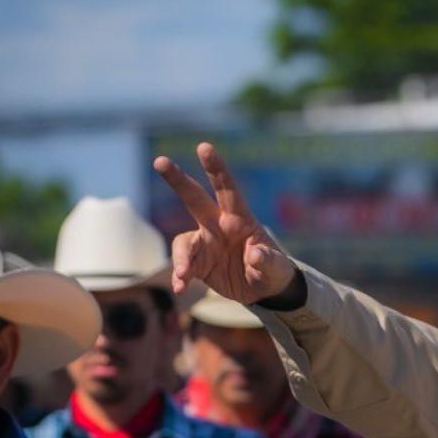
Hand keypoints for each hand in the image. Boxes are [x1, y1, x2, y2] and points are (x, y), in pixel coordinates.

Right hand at [152, 142, 296, 304]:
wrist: (264, 289)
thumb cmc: (274, 271)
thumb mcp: (277, 269)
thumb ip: (267, 261)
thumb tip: (255, 254)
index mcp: (240, 219)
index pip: (228, 190)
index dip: (216, 169)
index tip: (204, 147)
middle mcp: (218, 225)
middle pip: (195, 198)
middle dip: (178, 179)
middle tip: (160, 161)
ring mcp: (206, 242)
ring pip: (184, 242)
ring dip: (181, 257)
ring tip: (182, 276)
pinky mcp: (198, 262)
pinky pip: (183, 266)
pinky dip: (180, 276)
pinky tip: (180, 288)